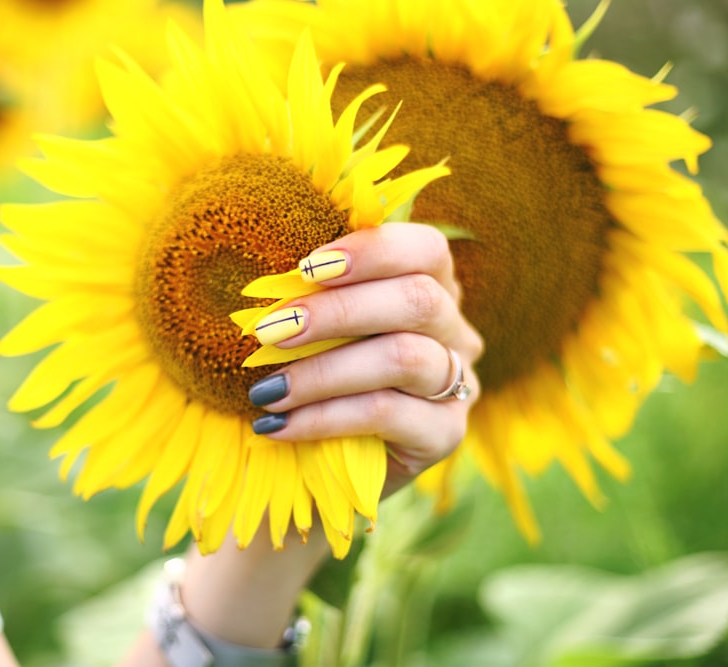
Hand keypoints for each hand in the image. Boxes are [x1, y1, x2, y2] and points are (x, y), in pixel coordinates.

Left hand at [250, 221, 483, 496]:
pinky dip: (324, 416)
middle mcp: (455, 331)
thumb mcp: (317, 332)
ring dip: (323, 371)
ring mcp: (459, 384)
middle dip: (336, 312)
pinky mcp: (445, 433)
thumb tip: (275, 276)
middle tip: (269, 331)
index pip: (426, 249)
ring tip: (268, 389)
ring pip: (404, 358)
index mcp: (432, 286)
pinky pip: (386, 413)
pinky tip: (280, 424)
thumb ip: (314, 297)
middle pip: (417, 300)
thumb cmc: (318, 380)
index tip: (307, 267)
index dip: (372, 250)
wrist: (323, 467)